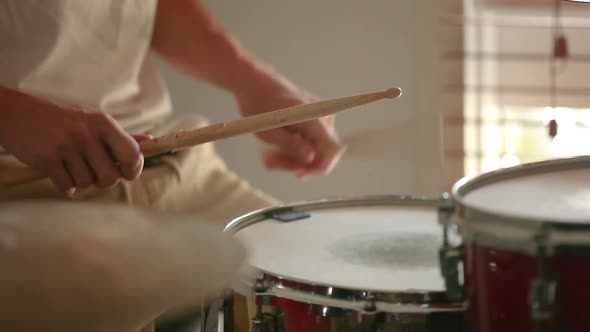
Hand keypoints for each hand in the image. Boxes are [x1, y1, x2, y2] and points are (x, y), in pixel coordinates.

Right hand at [0, 95, 144, 193]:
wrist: (16, 112)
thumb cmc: (62, 120)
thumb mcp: (93, 120)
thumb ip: (121, 136)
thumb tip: (150, 142)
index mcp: (104, 123)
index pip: (133, 155)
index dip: (133, 170)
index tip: (126, 172)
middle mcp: (87, 133)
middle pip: (111, 178)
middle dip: (104, 180)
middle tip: (94, 171)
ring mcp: (66, 146)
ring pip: (87, 184)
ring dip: (81, 181)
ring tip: (72, 166)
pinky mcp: (46, 158)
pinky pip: (67, 187)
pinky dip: (65, 186)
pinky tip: (59, 172)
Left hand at [237, 81, 344, 178]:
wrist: (254, 83)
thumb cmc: (259, 103)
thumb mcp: (269, 131)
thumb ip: (291, 145)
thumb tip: (310, 158)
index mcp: (314, 118)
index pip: (331, 150)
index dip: (319, 167)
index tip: (300, 175)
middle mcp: (322, 117)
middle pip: (320, 153)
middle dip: (296, 163)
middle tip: (271, 162)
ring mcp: (319, 117)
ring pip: (312, 149)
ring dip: (291, 157)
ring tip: (268, 157)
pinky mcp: (313, 119)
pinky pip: (308, 140)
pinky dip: (293, 148)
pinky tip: (275, 149)